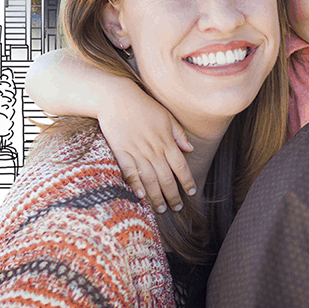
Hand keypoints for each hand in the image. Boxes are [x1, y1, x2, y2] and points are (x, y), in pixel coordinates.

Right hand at [98, 91, 195, 211]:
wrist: (117, 98)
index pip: (180, 166)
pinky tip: (140, 196)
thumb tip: (190, 149)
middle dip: (173, 195)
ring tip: (160, 209)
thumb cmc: (144, 106)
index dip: (187, 180)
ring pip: (150, 179)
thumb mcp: (166, 116)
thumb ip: (178, 134)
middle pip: (166, 177)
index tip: (191, 192)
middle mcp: (153, 149)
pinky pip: (129, 172)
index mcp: (166, 141)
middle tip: (177, 208)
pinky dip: (135, 185)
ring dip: (156, 196)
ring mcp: (137, 151)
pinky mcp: (120, 151)